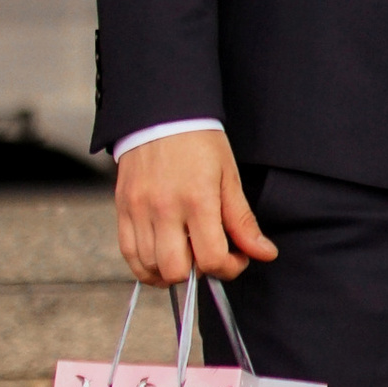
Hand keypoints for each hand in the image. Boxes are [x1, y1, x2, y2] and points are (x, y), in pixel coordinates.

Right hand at [114, 130, 277, 288]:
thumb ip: (243, 221)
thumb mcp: (228, 177)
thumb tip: (264, 254)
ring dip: (172, 272)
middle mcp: (164, 209)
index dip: (230, 267)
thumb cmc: (199, 142)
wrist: (160, 114)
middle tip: (208, 255)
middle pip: (178, 271)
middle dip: (199, 273)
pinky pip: (129, 254)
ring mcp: (139, 210)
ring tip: (187, 255)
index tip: (236, 256)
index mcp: (198, 199)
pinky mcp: (123, 209)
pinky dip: (146, 266)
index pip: (212, 258)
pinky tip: (162, 258)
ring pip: (150, 268)